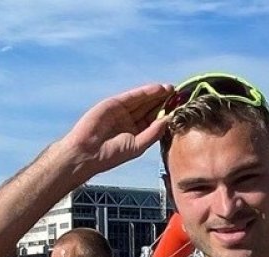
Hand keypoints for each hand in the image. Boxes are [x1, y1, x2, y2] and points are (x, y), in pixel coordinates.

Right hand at [59, 83, 173, 179]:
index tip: (181, 107)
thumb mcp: (138, 145)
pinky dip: (145, 92)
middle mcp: (129, 121)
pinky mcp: (114, 104)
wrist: (88, 152)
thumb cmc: (111, 155)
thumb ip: (154, 132)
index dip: (167, 113)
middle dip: (164, 101)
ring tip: (171, 89)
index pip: (154, 120)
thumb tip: (169, 119)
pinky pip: (132, 96)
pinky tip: (157, 89)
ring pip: (143, 101)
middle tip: (179, 94)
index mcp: (136, 133)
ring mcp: (121, 112)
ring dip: (157, 94)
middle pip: (150, 108)